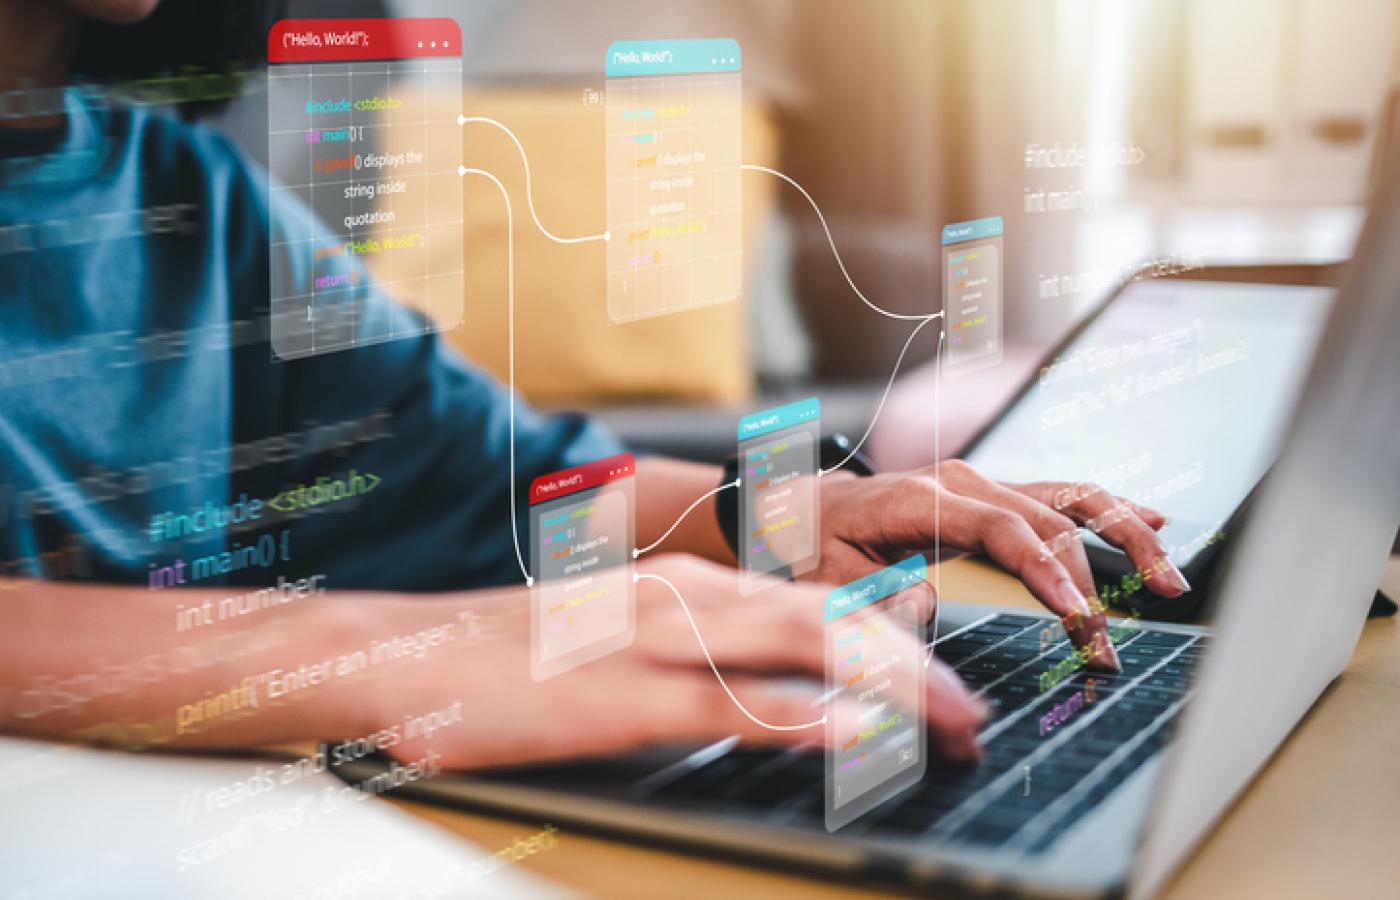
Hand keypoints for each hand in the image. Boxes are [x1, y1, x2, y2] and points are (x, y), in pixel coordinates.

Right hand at [380, 555, 988, 770]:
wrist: (410, 651)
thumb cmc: (515, 657)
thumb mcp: (620, 641)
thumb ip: (698, 654)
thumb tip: (774, 688)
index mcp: (689, 589)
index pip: (819, 606)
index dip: (897, 642)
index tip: (946, 682)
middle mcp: (686, 600)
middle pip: (830, 620)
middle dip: (916, 667)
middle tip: (971, 716)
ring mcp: (655, 643)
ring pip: (798, 646)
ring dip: (886, 685)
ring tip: (948, 722)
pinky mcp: (621, 698)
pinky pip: (725, 704)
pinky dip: (797, 716)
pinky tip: (848, 732)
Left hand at [810, 460, 1188, 669]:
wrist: (807, 506)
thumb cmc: (818, 543)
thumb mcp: (831, 578)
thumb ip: (876, 594)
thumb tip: (927, 607)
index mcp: (925, 499)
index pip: (1004, 530)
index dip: (1047, 570)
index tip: (1077, 615)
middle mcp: (964, 483)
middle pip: (1048, 520)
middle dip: (1091, 581)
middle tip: (1110, 645)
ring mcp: (984, 484)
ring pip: (1070, 498)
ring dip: (1125, 535)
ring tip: (1169, 579)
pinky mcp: (996, 495)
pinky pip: (1062, 495)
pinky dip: (1110, 510)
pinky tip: (1155, 524)